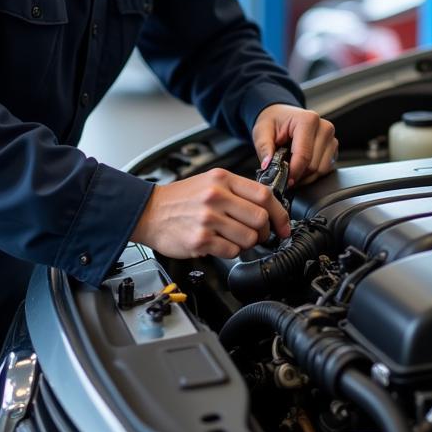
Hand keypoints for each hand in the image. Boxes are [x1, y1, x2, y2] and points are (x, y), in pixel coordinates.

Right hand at [129, 169, 289, 257]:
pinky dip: (231, 252)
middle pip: (260, 218)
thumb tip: (266, 207)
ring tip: (235, 239)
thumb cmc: (180, 199)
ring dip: (247, 244)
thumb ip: (236, 190)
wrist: (148, 211)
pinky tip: (220, 245)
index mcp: (222, 179)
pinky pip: (231, 251)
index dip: (280, 213)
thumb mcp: (209, 182)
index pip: (265, 195)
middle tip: (258, 235)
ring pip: (248, 238)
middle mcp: (216, 196)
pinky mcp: (200, 239)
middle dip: (264, 232)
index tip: (283, 225)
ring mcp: (208, 218)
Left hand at [252, 103, 337, 185]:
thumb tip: (267, 164)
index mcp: (308, 120)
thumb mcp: (262, 131)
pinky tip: (301, 168)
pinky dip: (313, 174)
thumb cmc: (274, 122)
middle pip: (314, 165)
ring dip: (306, 176)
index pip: (304, 155)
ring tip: (292, 172)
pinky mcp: (333, 147)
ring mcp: (330, 137)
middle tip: (285, 176)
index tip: (285, 180)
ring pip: (322, 169)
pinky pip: (326, 168)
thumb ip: (264, 147)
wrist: (282, 116)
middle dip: (298, 175)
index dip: (294, 172)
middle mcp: (323, 127)